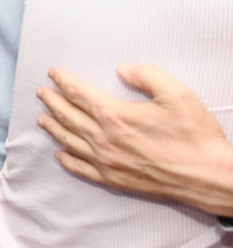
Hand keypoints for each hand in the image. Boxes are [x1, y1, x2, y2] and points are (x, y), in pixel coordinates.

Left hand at [37, 63, 232, 214]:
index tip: (53, 73)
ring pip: (69, 141)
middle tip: (41, 93)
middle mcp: (103, 139)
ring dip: (53, 127)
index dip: (63, 82)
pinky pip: (80, 168)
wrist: (206, 176)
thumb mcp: (177, 94)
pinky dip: (66, 159)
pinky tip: (59, 154)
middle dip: (52, 102)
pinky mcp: (112, 179)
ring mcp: (105, 161)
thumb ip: (147, 75)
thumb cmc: (194, 136)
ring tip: (42, 118)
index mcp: (115, 115)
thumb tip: (123, 68)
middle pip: (68, 116)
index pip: (79, 94)